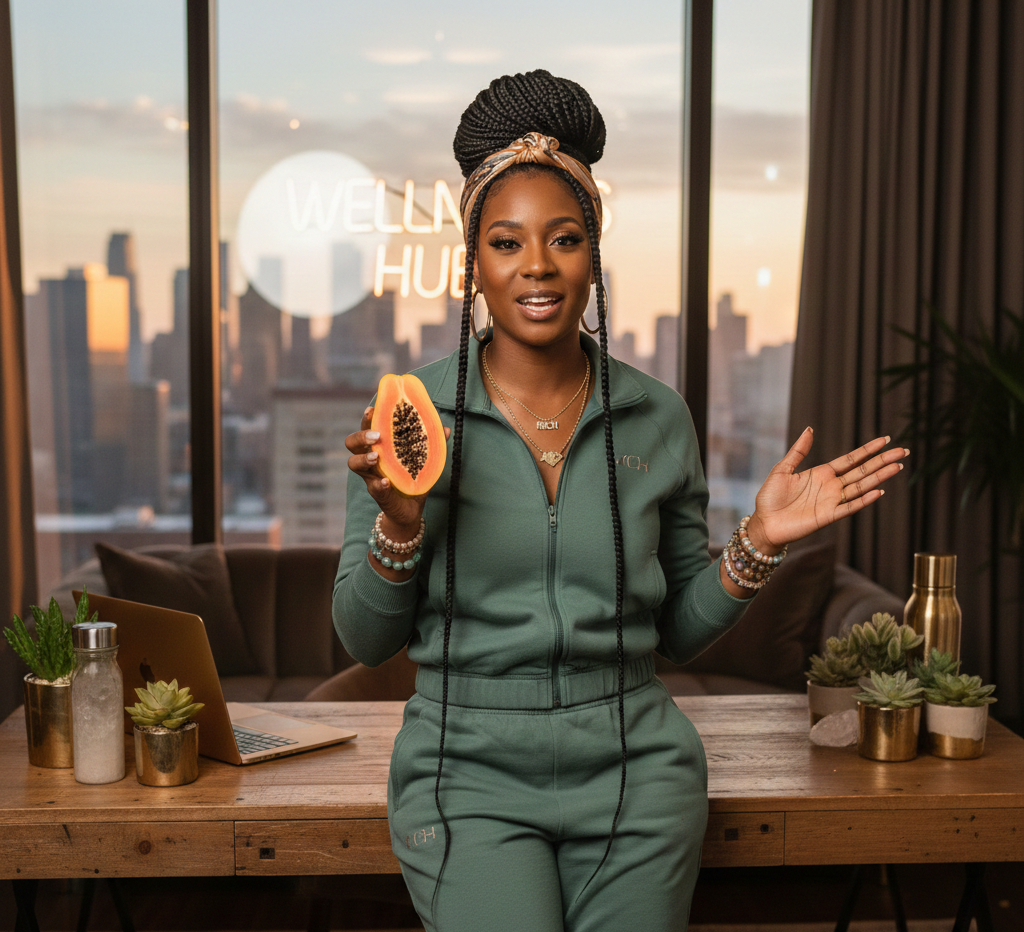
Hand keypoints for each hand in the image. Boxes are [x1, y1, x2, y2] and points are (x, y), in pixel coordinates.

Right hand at [345, 406, 450, 538]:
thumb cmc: (413, 478)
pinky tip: (386, 481)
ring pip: (354, 464)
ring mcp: (371, 477)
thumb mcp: (424, 460)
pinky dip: (379, 484)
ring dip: (363, 458)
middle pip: (352, 443)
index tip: (372, 409)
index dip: (367, 418)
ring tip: (376, 457)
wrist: (410, 509)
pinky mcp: (378, 494)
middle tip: (377, 436)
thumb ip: (431, 444)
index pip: (367, 428)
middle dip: (361, 436)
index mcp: (380, 447)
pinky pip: (373, 488)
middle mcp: (370, 460)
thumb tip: (445, 429)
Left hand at [746, 428, 908, 552]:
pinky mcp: (828, 516)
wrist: (764, 523)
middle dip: (882, 461)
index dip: (868, 450)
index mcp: (822, 473)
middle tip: (903, 451)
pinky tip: (879, 491)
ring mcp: (832, 501)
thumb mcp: (782, 469)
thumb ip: (798, 451)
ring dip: (879, 477)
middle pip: (862, 471)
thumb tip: (809, 429)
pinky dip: (864, 500)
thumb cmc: (770, 498)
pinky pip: (850, 507)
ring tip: (897, 466)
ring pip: (861, 487)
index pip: (851, 459)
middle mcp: (831, 486)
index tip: (885, 440)